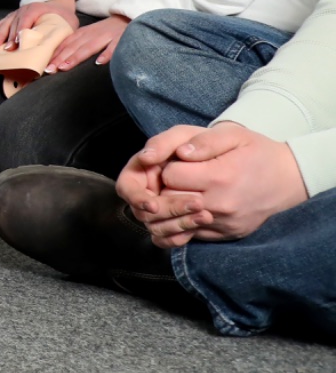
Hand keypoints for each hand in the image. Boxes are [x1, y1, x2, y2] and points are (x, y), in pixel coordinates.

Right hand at [0, 0, 77, 49]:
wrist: (57, 7)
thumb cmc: (63, 17)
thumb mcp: (69, 25)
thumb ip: (63, 37)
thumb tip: (58, 57)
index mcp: (36, 8)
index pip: (26, 18)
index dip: (21, 30)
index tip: (18, 42)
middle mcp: (23, 9)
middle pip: (14, 23)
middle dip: (10, 37)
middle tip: (8, 50)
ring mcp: (16, 13)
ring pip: (5, 23)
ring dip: (0, 36)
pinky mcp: (11, 18)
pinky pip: (1, 24)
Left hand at [46, 15, 127, 72]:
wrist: (126, 17)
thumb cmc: (104, 31)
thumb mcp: (87, 35)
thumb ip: (75, 44)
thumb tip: (58, 59)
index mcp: (82, 34)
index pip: (65, 44)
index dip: (54, 55)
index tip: (44, 65)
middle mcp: (91, 35)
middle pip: (73, 47)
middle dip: (60, 58)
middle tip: (49, 69)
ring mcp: (106, 37)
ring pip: (89, 47)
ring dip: (76, 57)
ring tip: (64, 67)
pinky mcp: (121, 39)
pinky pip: (113, 48)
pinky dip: (106, 54)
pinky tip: (99, 62)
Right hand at [117, 124, 209, 242]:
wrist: (245, 163)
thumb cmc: (212, 143)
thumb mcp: (190, 133)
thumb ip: (167, 141)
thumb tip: (147, 157)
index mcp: (145, 168)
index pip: (127, 186)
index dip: (136, 197)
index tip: (153, 203)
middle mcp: (150, 190)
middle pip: (143, 211)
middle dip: (167, 210)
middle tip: (198, 203)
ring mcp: (162, 209)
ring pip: (155, 227)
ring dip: (177, 224)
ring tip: (206, 215)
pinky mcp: (176, 223)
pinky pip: (167, 239)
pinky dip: (178, 238)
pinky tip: (198, 228)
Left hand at [151, 122, 309, 244]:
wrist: (290, 179)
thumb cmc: (257, 152)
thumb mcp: (233, 134)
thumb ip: (204, 140)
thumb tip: (180, 153)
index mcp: (220, 177)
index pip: (170, 176)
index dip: (168, 167)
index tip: (177, 161)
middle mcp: (221, 205)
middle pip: (169, 200)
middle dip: (165, 187)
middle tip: (176, 177)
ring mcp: (224, 223)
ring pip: (178, 219)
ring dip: (172, 206)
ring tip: (181, 191)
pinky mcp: (227, 234)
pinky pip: (192, 233)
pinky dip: (185, 220)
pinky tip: (191, 206)